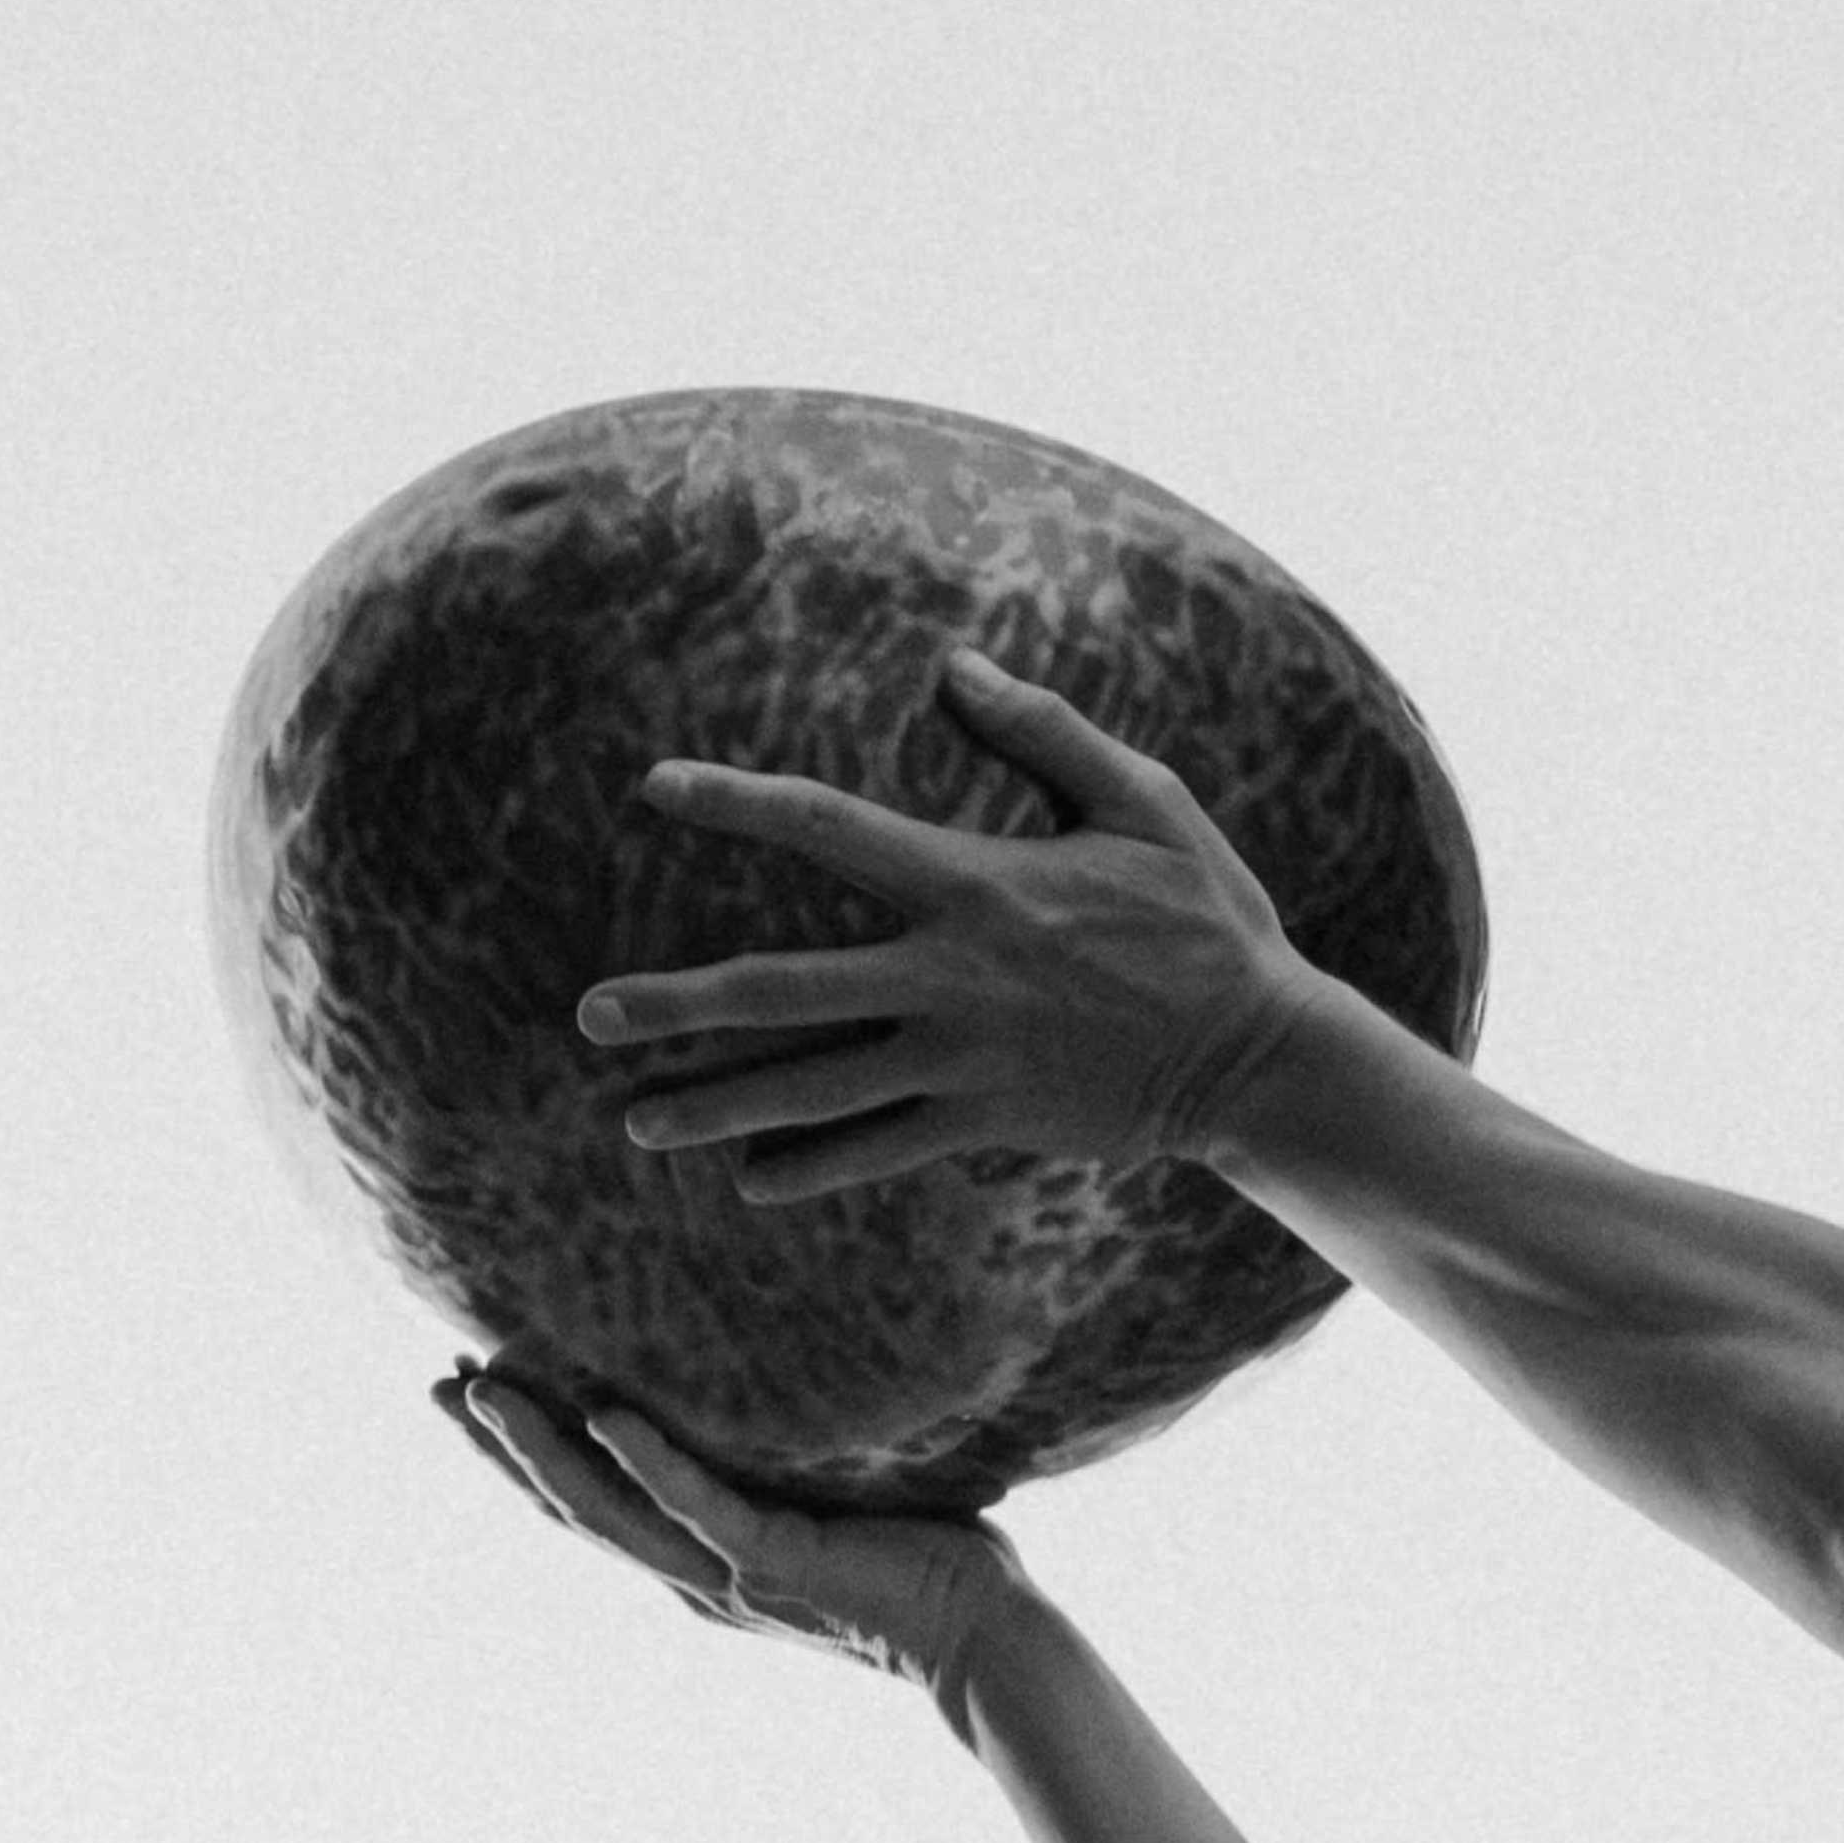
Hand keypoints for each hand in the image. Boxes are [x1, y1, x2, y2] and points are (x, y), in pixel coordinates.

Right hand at [441, 1371, 1025, 1715]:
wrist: (985, 1642)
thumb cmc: (928, 1568)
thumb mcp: (832, 1504)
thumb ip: (789, 1463)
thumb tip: (782, 1384)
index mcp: (704, 1564)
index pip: (594, 1505)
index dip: (526, 1457)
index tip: (471, 1395)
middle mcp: (700, 1579)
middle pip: (573, 1509)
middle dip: (502, 1449)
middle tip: (438, 1385)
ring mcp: (732, 1575)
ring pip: (611, 1511)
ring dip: (541, 1451)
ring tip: (484, 1390)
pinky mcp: (779, 1562)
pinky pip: (701, 1506)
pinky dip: (651, 1462)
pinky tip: (604, 1414)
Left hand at [573, 651, 1313, 1204]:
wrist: (1256, 1055)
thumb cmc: (1206, 917)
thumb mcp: (1143, 800)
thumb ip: (1043, 732)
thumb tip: (955, 664)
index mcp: (974, 884)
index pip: (828, 829)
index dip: (738, 800)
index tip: (658, 786)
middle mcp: (949, 978)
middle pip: (781, 989)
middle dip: (677, 1002)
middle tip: (587, 1013)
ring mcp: (959, 1061)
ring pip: (809, 1089)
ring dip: (715, 1104)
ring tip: (635, 1121)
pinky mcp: (982, 1124)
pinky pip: (874, 1152)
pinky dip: (808, 1167)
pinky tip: (745, 1178)